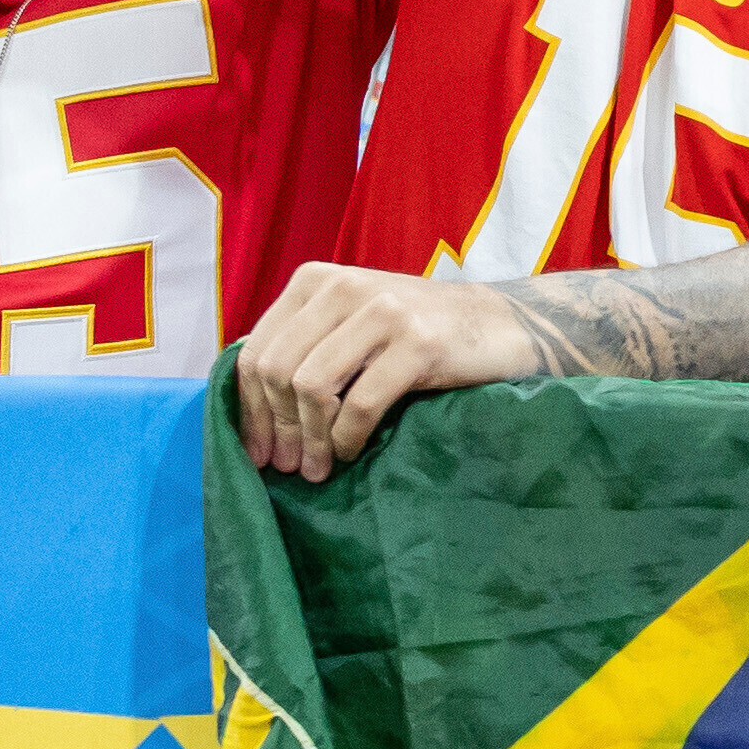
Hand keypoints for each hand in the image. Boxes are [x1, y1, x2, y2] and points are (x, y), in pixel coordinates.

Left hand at [232, 260, 549, 479]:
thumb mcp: (350, 324)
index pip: (257, 351)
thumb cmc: (417, 333)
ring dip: (311, 439)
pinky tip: (351, 451)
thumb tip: (246, 407)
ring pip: (313, 388)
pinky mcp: (419, 342)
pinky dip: (347, 437)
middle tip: (287, 466)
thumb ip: (303, 346)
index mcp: (316, 280)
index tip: (255, 451)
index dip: (249, 409)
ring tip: (318, 468)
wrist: (502, 325)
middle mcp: (344, 286)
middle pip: (278, 372)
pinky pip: (361, 403)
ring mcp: (384, 310)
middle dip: (277, 429)